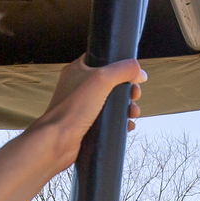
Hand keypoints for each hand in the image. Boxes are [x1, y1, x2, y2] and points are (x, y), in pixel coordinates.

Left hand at [28, 56, 145, 169]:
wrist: (58, 140)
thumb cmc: (74, 108)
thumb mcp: (102, 80)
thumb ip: (123, 70)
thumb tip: (140, 72)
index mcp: (78, 70)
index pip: (102, 60)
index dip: (120, 65)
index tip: (133, 75)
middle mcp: (79, 86)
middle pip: (111, 82)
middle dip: (128, 89)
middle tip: (134, 96)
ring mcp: (83, 106)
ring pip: (111, 102)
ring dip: (127, 107)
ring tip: (133, 113)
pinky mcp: (87, 123)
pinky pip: (108, 119)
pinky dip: (120, 122)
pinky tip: (127, 126)